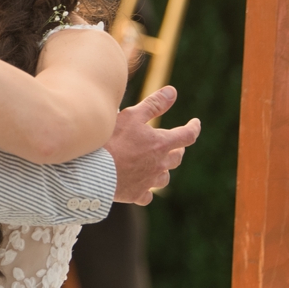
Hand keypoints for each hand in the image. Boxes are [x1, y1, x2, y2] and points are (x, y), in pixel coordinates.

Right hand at [104, 86, 200, 204]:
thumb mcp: (131, 116)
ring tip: (158, 166)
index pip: (187, 135)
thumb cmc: (111, 141)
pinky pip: (147, 195)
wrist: (93, 171)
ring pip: (164, 178)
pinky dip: (146, 190)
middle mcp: (159, 164)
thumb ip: (154, 104)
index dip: (193, 128)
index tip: (195, 123)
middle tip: (175, 145)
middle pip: (176, 158)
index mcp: (161, 144)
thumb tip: (173, 91)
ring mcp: (148, 181)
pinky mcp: (136, 194)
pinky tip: (141, 186)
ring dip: (164, 170)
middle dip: (177, 150)